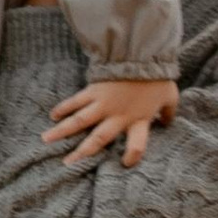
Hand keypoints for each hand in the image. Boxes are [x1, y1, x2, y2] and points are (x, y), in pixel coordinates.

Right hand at [45, 76, 178, 167]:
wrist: (142, 53)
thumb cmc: (158, 76)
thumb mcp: (170, 96)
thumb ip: (169, 112)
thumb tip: (168, 122)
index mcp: (138, 120)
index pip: (136, 145)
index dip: (132, 156)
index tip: (125, 163)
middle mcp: (118, 116)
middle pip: (98, 138)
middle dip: (82, 152)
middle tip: (67, 164)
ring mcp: (103, 103)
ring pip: (80, 121)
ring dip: (62, 131)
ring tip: (46, 140)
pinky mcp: (94, 90)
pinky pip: (76, 101)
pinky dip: (64, 107)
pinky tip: (52, 115)